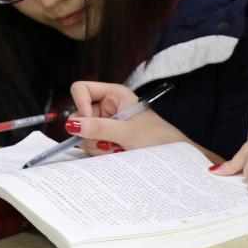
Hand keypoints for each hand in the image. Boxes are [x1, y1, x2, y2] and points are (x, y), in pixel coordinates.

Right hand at [67, 81, 190, 155]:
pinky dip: (101, 153)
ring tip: (118, 150)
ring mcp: (105, 125)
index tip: (87, 122)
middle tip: (107, 143)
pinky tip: (117, 154)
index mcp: (113, 94)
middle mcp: (107, 108)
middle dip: (90, 133)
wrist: (174, 158)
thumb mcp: (128, 132)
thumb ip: (100, 128)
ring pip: (83, 135)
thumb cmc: (158, 138)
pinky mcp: (106, 141)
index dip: (80, 105)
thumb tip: (72, 125)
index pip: (81, 89)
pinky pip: (91, 146)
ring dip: (97, 146)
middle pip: (79, 116)